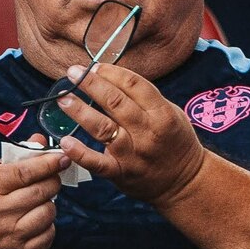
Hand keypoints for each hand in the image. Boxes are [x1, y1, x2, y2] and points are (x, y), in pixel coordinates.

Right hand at [0, 139, 63, 248]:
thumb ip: (13, 160)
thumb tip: (40, 140)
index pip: (24, 173)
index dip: (46, 163)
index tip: (61, 158)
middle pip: (41, 191)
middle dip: (52, 182)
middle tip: (51, 179)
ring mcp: (9, 235)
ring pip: (48, 212)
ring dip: (48, 205)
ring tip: (36, 204)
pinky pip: (49, 235)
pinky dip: (47, 226)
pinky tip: (34, 222)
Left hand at [52, 62, 207, 206]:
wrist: (185, 182)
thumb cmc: (176, 143)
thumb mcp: (172, 114)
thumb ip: (146, 99)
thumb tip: (112, 78)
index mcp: (163, 114)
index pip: (134, 85)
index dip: (111, 73)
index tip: (94, 67)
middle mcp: (147, 132)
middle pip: (115, 102)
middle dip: (91, 84)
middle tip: (73, 72)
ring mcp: (133, 154)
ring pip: (103, 128)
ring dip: (80, 111)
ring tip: (64, 98)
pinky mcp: (121, 173)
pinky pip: (97, 163)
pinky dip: (80, 153)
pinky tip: (65, 141)